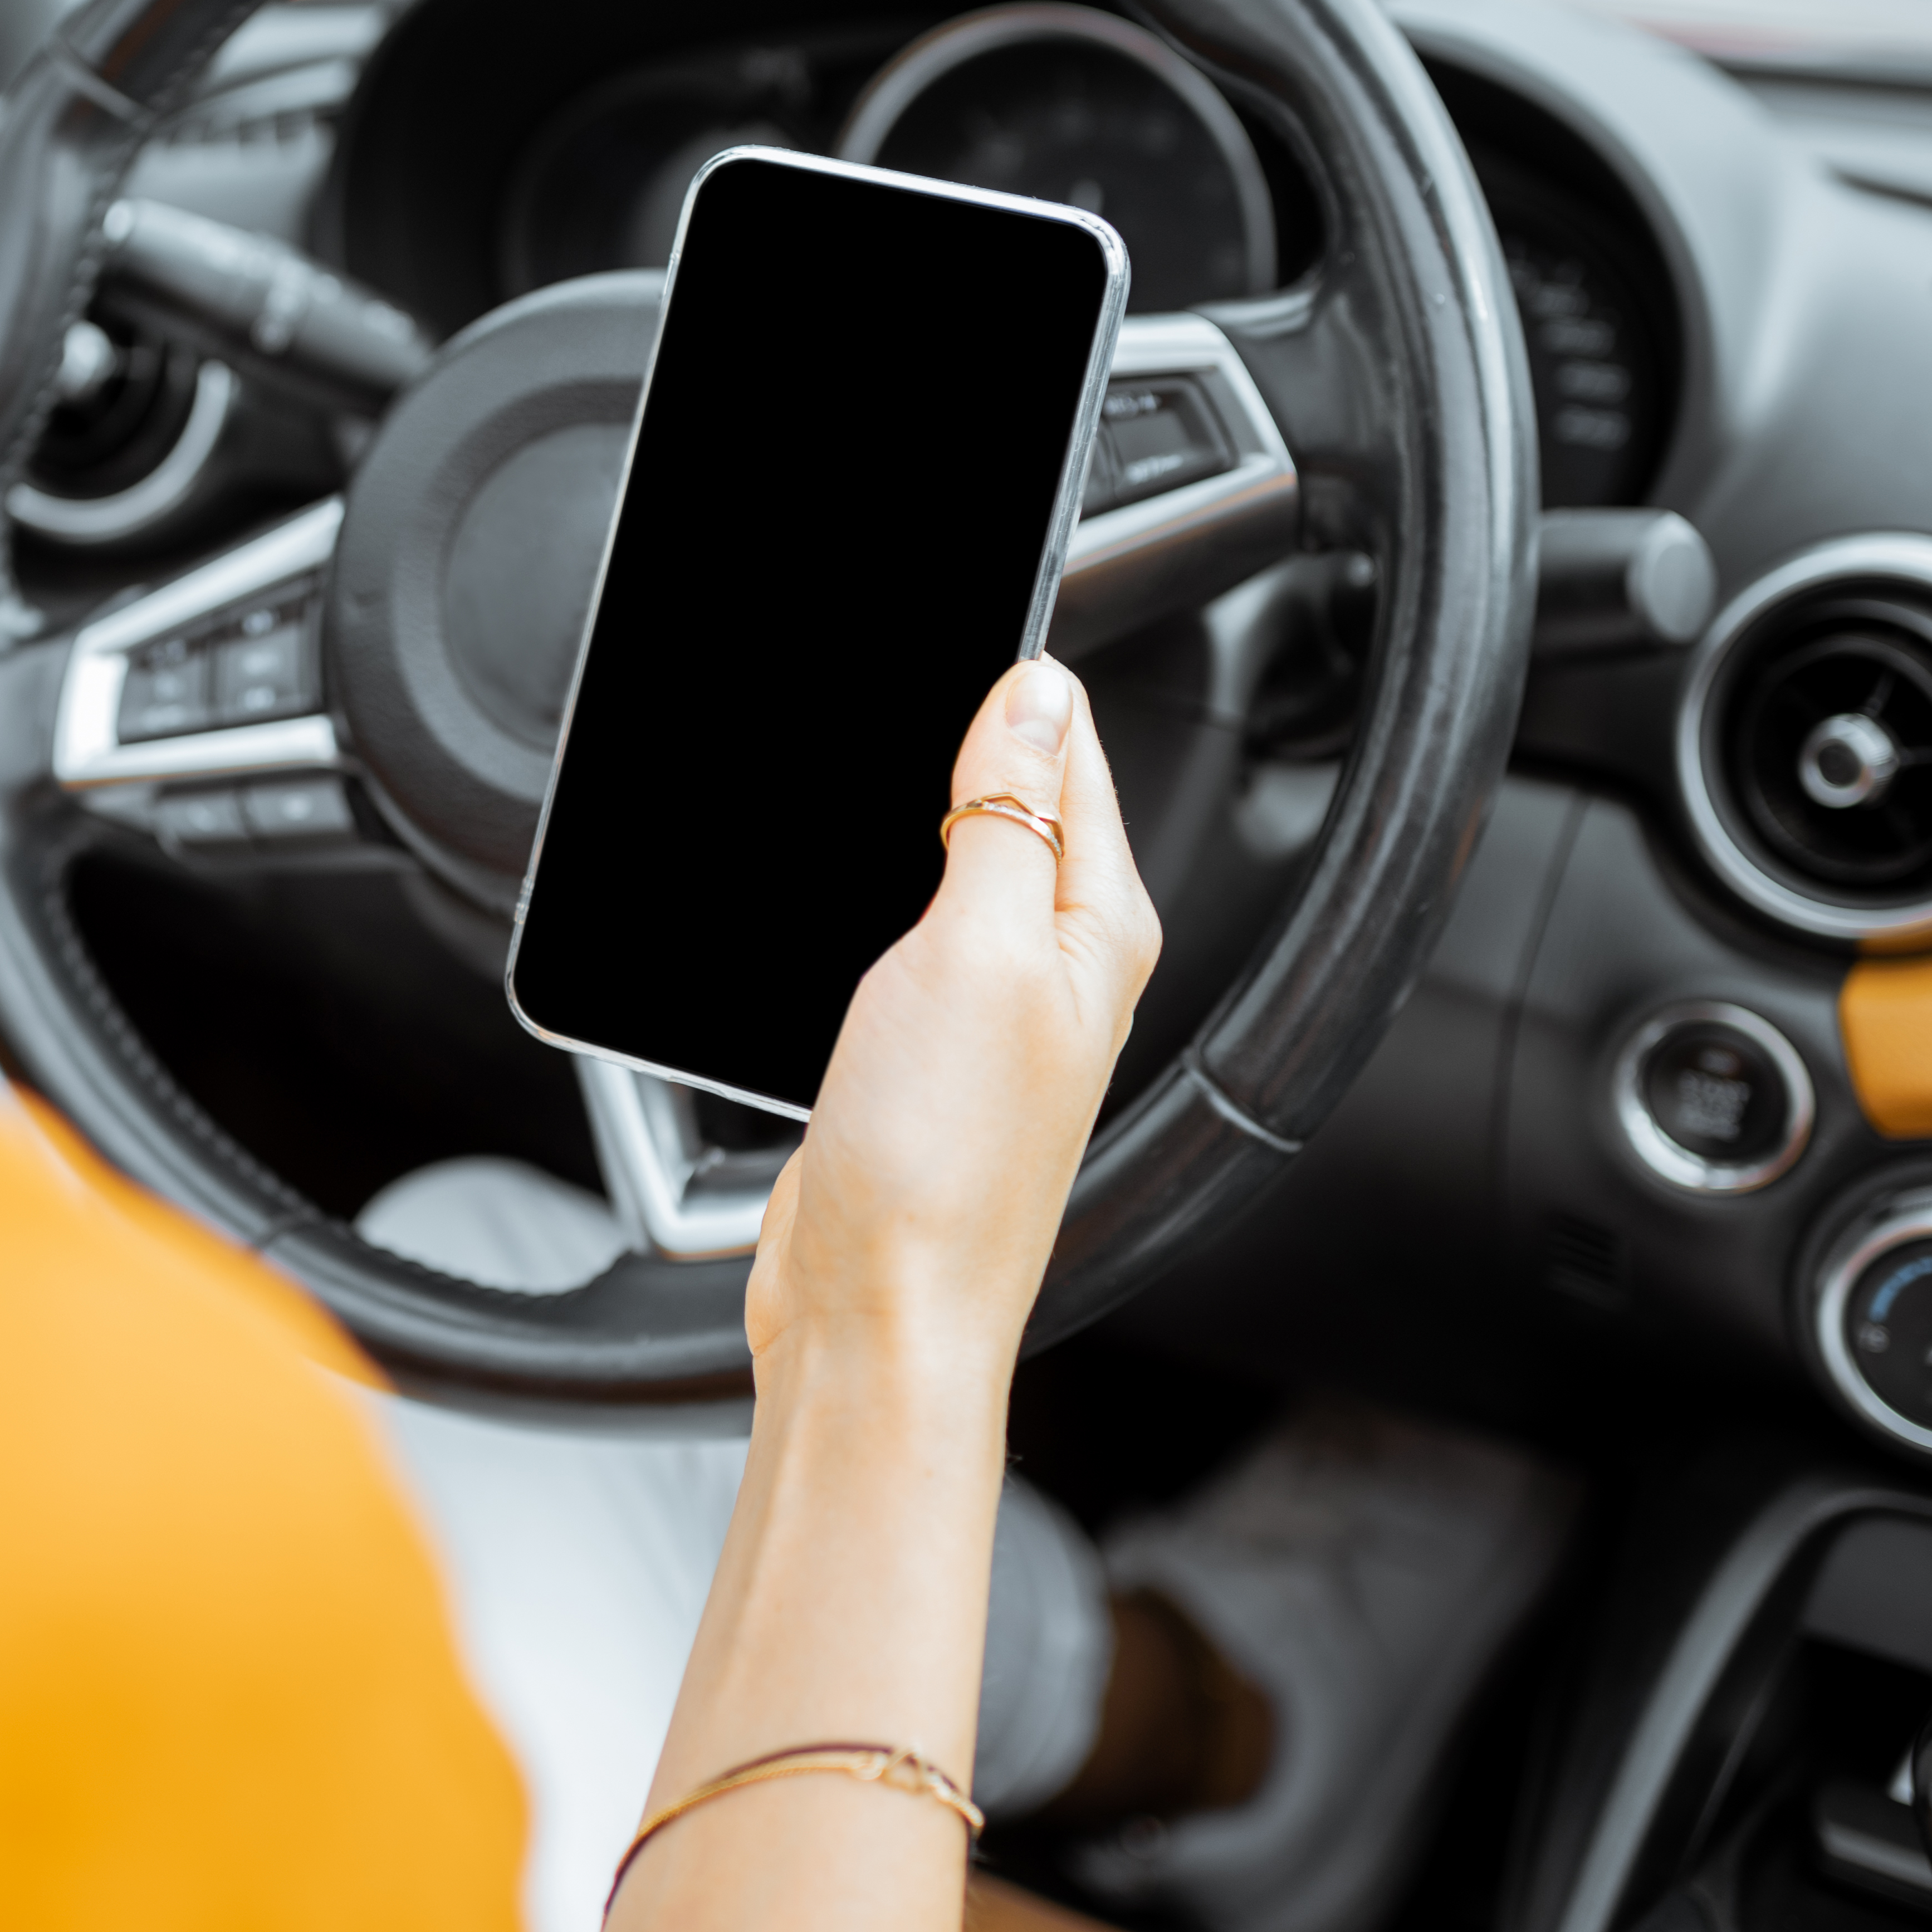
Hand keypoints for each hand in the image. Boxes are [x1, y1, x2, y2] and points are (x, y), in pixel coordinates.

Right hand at [745, 658, 1158, 1375]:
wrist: (870, 1310)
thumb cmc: (939, 1161)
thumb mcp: (979, 949)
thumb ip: (1008, 814)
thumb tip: (1034, 691)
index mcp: (1098, 925)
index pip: (1071, 753)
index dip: (1013, 683)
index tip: (956, 621)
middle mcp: (1054, 965)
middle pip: (1012, 802)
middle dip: (957, 738)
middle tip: (892, 678)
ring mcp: (984, 1010)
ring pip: (949, 864)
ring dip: (905, 815)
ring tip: (863, 764)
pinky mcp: (914, 1049)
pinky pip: (899, 932)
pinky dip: (866, 891)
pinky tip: (833, 885)